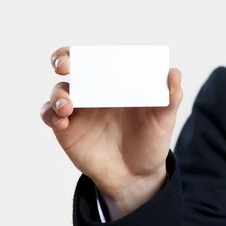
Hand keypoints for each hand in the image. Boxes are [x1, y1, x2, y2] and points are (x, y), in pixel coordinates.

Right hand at [40, 47, 183, 217]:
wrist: (138, 175)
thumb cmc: (152, 140)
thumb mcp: (165, 119)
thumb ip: (171, 96)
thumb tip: (174, 72)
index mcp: (117, 81)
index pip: (98, 57)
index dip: (87, 50)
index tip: (84, 52)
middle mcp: (95, 91)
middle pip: (70, 66)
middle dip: (62, 59)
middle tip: (64, 65)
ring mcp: (79, 109)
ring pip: (59, 91)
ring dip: (59, 94)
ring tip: (68, 106)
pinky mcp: (67, 129)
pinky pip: (51, 116)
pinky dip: (51, 115)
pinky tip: (62, 122)